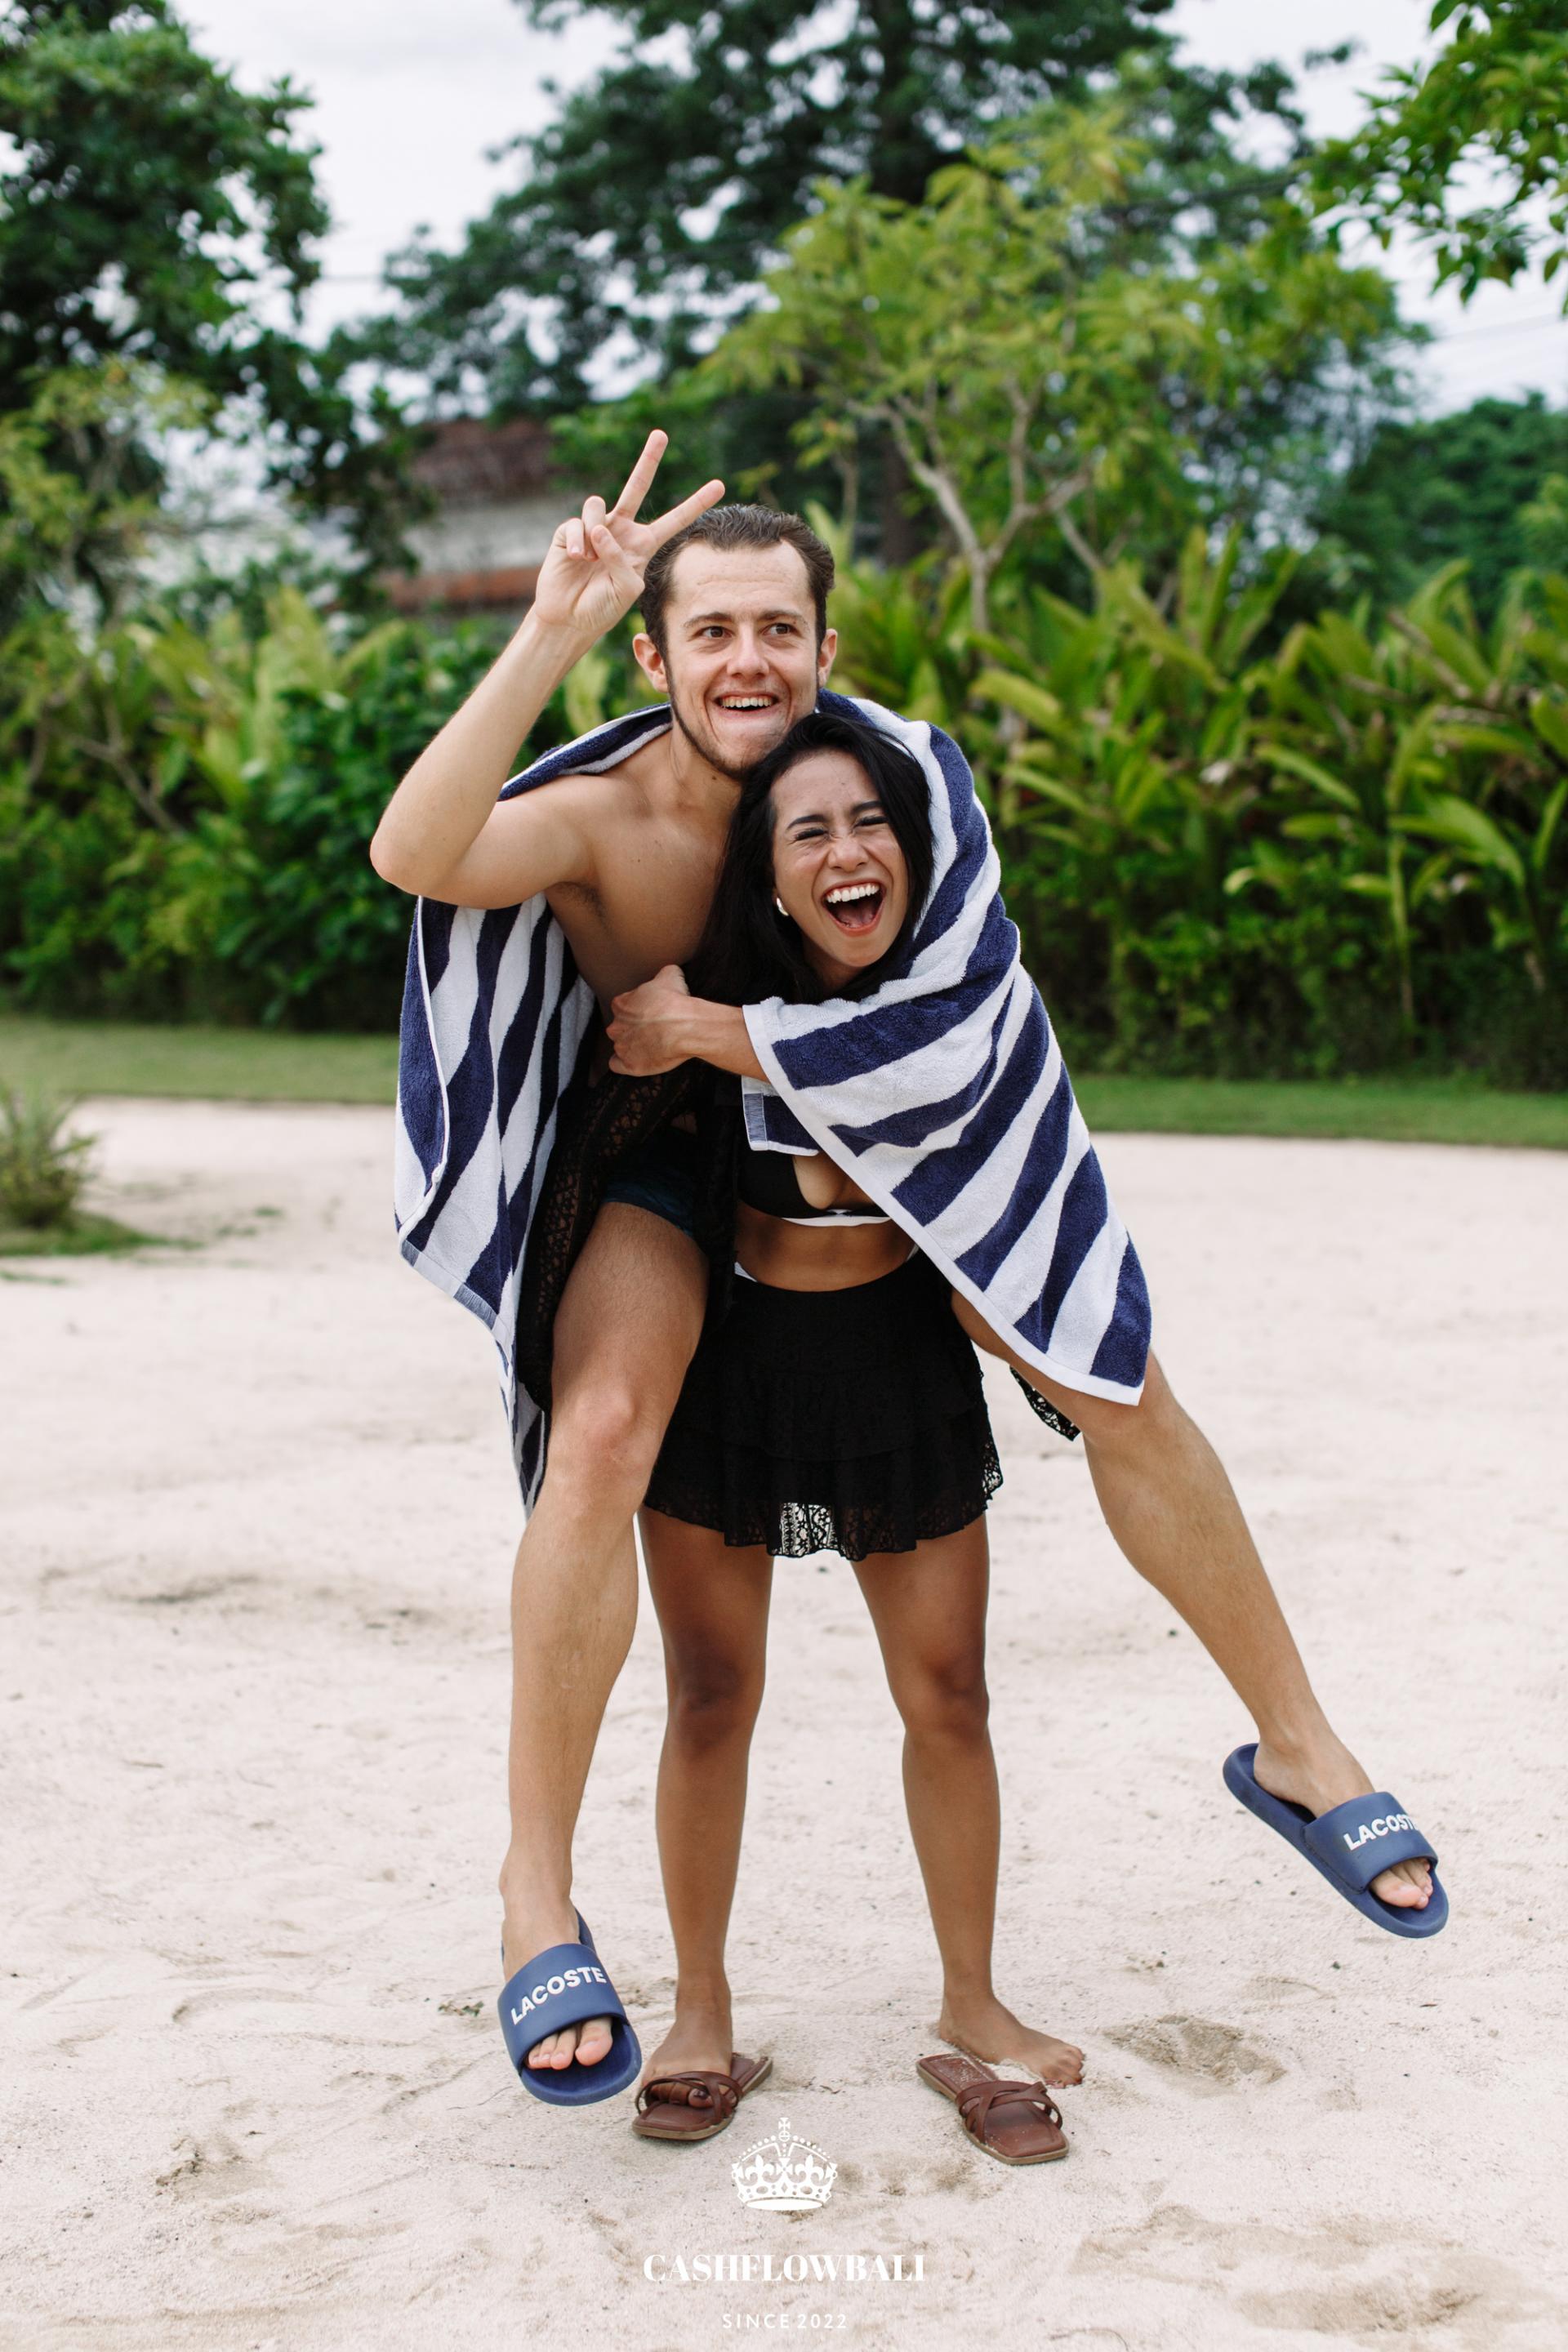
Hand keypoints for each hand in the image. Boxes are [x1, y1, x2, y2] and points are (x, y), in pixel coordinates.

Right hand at [530, 432, 723, 646]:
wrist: (568, 617)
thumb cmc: (601, 608)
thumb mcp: (626, 589)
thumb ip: (622, 559)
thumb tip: (602, 528)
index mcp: (643, 545)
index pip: (674, 521)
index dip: (696, 503)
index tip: (720, 485)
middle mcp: (621, 530)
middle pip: (637, 487)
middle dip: (648, 459)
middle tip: (661, 434)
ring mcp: (596, 527)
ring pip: (598, 504)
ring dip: (595, 532)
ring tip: (589, 559)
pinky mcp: (570, 530)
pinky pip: (577, 523)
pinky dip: (578, 540)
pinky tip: (577, 558)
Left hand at [607, 963, 693, 1074]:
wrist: (685, 1027)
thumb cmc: (676, 1001)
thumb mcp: (671, 976)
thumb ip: (663, 973)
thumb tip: (669, 971)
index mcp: (621, 1004)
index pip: (622, 1007)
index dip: (637, 1010)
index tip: (650, 1013)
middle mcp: (616, 1026)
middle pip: (620, 1027)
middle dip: (633, 1029)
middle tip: (653, 1030)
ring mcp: (621, 1046)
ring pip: (621, 1046)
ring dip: (632, 1046)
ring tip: (651, 1046)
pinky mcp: (629, 1065)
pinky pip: (617, 1065)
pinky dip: (625, 1064)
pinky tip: (638, 1061)